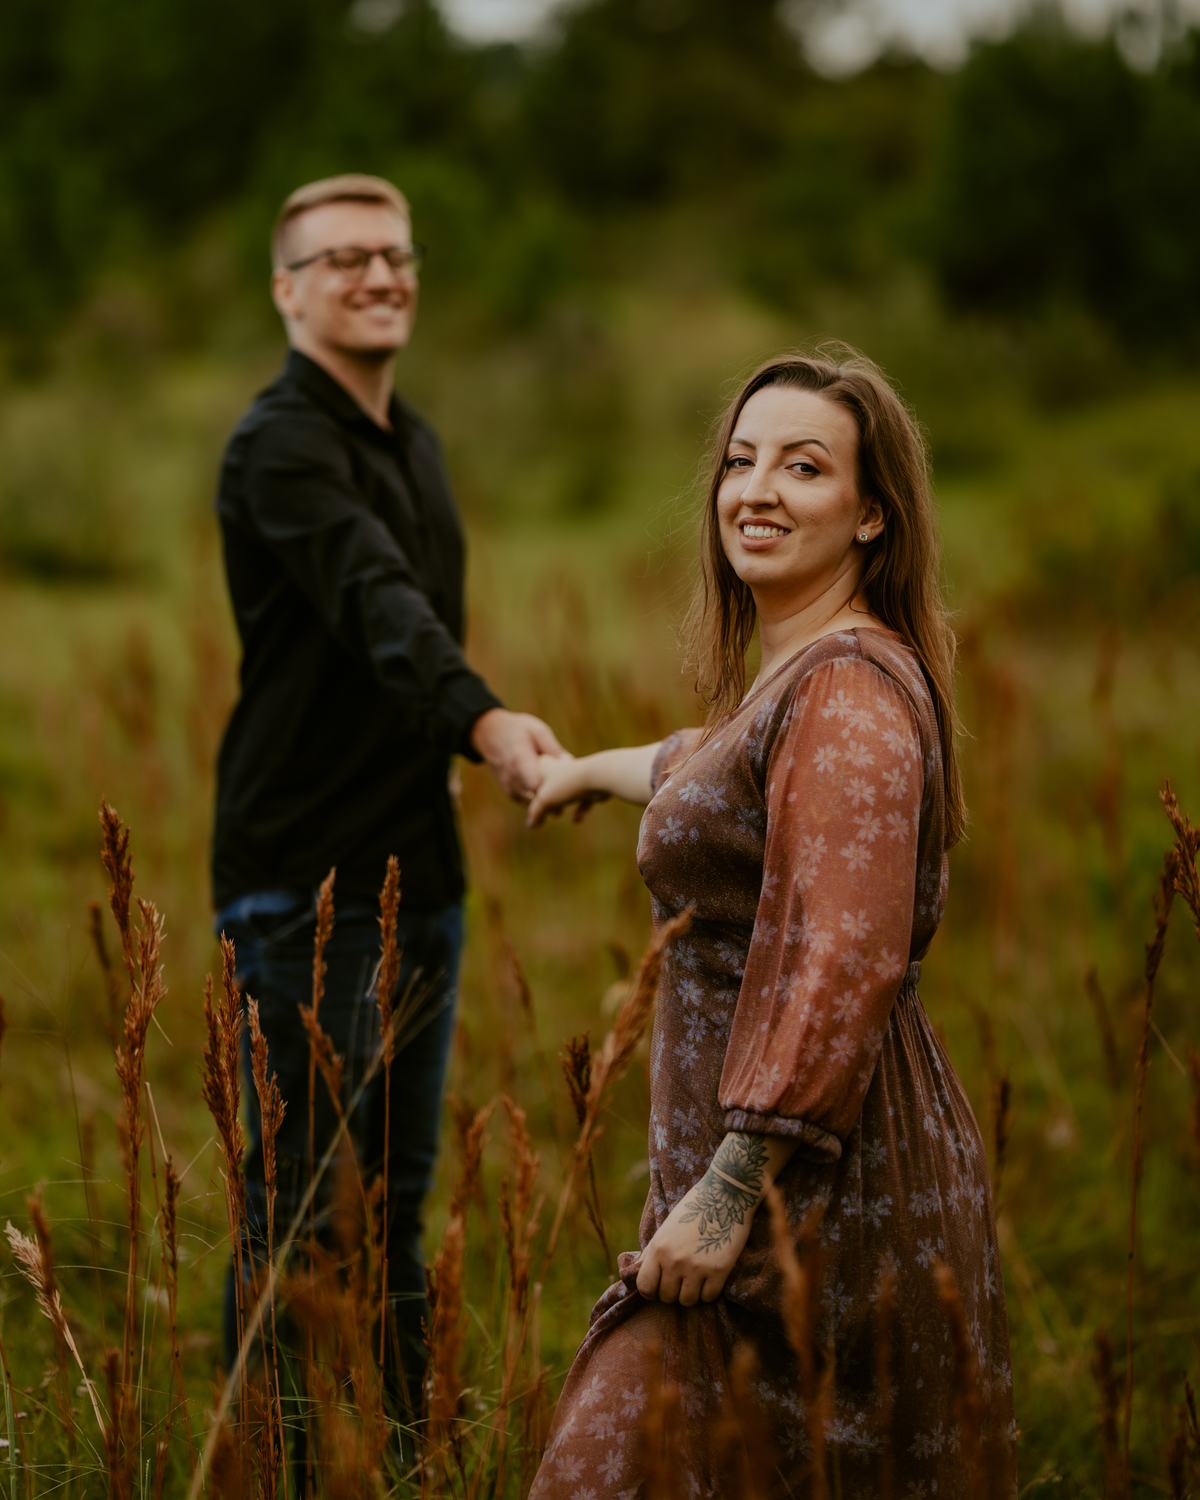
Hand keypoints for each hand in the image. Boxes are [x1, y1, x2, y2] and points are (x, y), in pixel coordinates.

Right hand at [470, 709, 564, 802]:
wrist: (490, 734)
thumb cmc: (518, 729)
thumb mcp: (537, 731)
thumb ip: (553, 748)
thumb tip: (571, 762)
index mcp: (520, 759)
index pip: (535, 784)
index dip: (552, 789)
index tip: (567, 788)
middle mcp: (512, 776)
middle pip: (534, 798)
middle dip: (553, 801)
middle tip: (570, 800)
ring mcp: (509, 785)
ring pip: (530, 805)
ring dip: (546, 806)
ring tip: (562, 802)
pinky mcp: (509, 791)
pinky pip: (525, 804)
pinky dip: (537, 804)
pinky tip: (550, 800)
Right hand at [526, 754, 610, 828]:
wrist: (599, 775)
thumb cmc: (567, 783)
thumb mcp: (545, 800)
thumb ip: (536, 812)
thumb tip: (530, 825)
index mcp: (545, 766)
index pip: (532, 773)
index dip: (528, 787)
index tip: (527, 801)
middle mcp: (561, 768)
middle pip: (550, 783)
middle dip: (546, 797)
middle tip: (542, 811)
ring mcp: (578, 776)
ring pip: (568, 790)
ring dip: (563, 802)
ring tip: (558, 814)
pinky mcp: (593, 784)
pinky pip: (585, 797)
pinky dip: (581, 808)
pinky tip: (577, 820)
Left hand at [635, 1133, 769, 1305]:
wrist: (725, 1194)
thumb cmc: (694, 1208)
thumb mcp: (666, 1228)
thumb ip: (654, 1252)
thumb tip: (642, 1274)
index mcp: (658, 1248)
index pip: (645, 1287)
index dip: (651, 1291)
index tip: (659, 1287)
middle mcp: (675, 1260)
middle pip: (667, 1297)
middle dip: (673, 1292)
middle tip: (681, 1281)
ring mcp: (697, 1267)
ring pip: (687, 1301)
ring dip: (691, 1294)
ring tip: (696, 1280)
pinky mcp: (719, 1270)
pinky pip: (709, 1297)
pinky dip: (709, 1292)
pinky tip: (711, 1278)